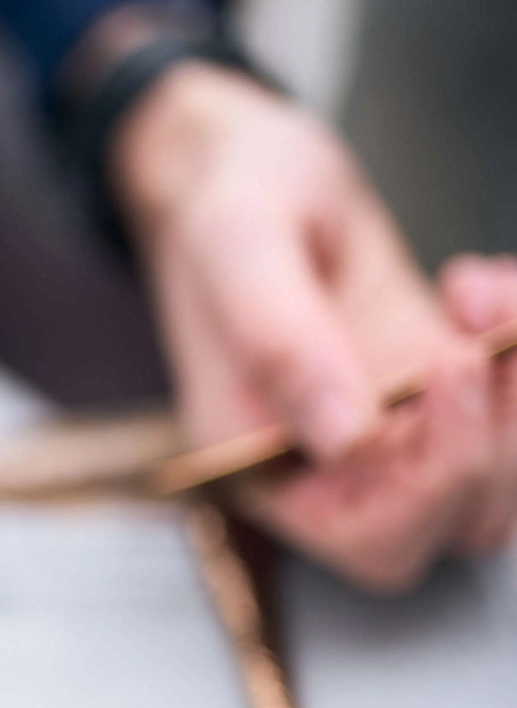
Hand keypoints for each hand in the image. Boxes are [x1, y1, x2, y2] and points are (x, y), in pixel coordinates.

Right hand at [112, 63, 513, 589]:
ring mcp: (397, 430)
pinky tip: (480, 286)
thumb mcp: (236, 250)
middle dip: (496, 437)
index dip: (434, 485)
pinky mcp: (440, 389)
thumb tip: (343, 437)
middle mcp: (335, 467)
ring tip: (488, 295)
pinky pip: (513, 408)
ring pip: (505, 477)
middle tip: (477, 340)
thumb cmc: (220, 206)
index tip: (451, 375)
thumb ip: (278, 341)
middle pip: (461, 519)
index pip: (373, 539)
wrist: (244, 168)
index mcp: (264, 467)